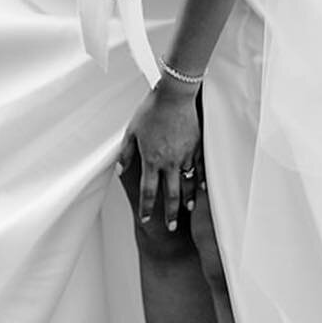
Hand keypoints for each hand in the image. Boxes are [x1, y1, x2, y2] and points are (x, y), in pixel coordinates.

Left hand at [119, 88, 202, 233]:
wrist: (174, 95)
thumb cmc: (151, 110)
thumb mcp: (131, 131)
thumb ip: (126, 153)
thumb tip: (120, 169)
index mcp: (151, 159)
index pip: (148, 191)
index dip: (146, 207)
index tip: (146, 219)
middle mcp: (169, 162)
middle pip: (170, 194)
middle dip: (170, 213)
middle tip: (171, 227)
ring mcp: (185, 155)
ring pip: (187, 183)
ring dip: (187, 199)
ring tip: (188, 210)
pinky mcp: (196, 147)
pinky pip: (199, 168)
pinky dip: (200, 180)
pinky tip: (202, 188)